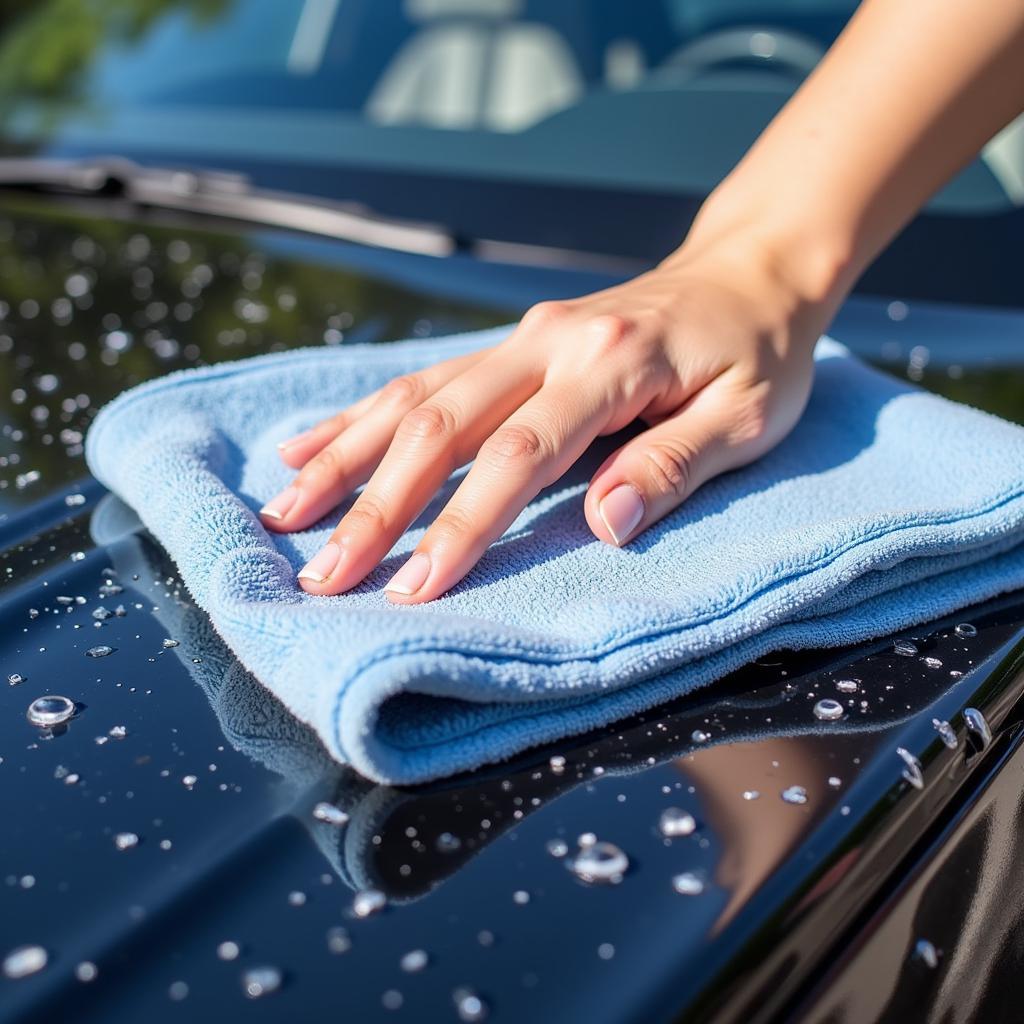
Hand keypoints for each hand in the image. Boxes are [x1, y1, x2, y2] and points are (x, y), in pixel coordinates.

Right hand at [259, 234, 832, 602]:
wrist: (748, 271)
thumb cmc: (759, 354)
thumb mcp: (749, 417)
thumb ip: (675, 465)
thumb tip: (602, 524)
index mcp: (610, 364)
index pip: (518, 456)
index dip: (460, 525)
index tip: (411, 587)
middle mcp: (549, 343)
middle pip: (441, 425)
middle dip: (376, 505)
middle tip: (321, 573)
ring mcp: (523, 338)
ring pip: (414, 396)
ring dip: (346, 457)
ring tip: (285, 511)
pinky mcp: (511, 344)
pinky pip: (425, 377)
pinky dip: (363, 413)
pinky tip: (310, 443)